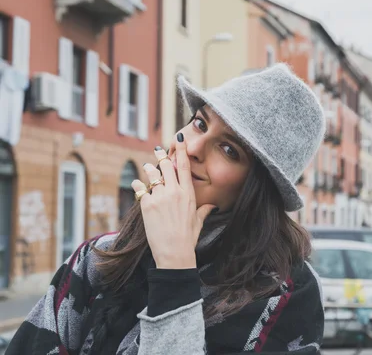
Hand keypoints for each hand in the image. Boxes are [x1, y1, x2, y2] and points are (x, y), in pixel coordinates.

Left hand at [132, 133, 216, 268]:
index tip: (178, 140)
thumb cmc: (188, 239)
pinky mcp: (147, 205)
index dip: (181, 151)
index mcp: (188, 194)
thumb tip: (213, 206)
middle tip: (158, 151)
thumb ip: (204, 210)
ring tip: (147, 167)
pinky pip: (140, 189)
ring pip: (152, 175)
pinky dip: (137, 186)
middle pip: (167, 166)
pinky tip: (136, 185)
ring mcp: (160, 197)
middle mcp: (175, 192)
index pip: (185, 166)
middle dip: (162, 156)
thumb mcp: (198, 222)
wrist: (174, 253)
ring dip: (149, 169)